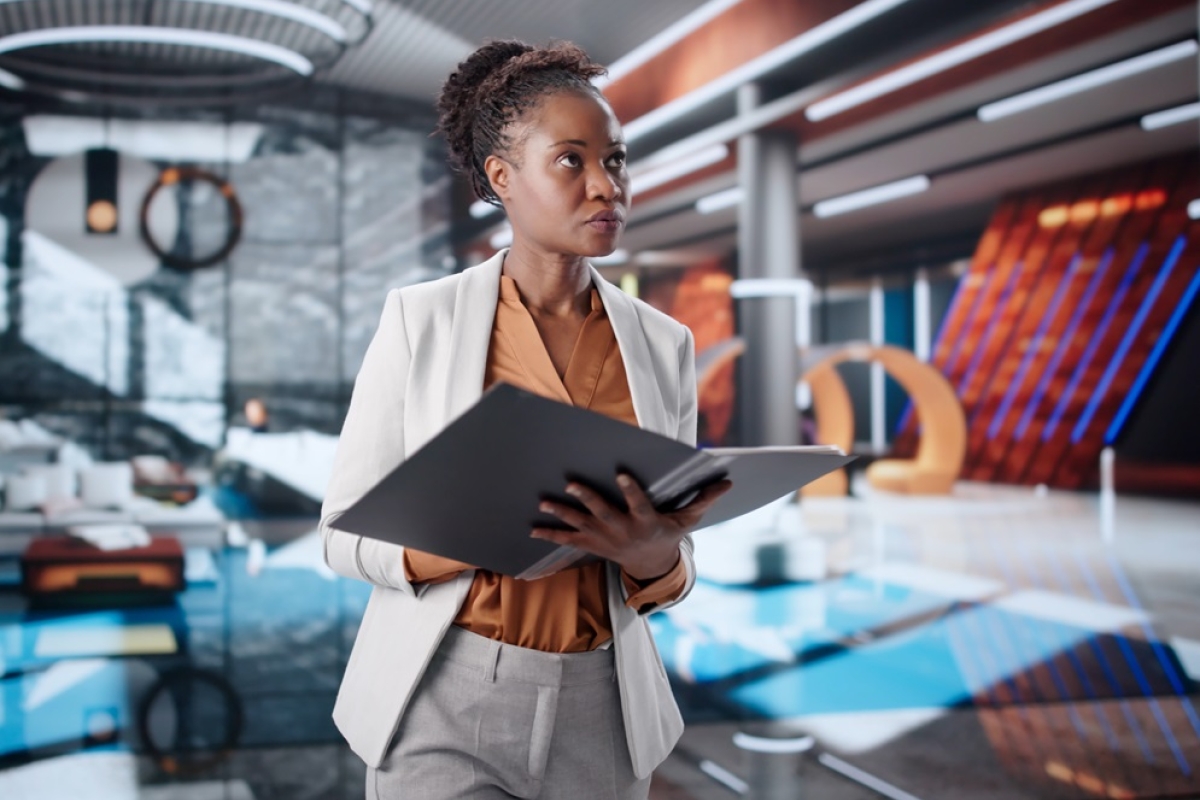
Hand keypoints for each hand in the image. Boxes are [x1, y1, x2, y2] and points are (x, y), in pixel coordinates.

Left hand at [532, 472, 732, 580]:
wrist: (651, 566)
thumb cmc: (668, 534)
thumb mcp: (687, 520)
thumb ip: (703, 499)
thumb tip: (728, 481)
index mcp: (646, 522)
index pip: (639, 504)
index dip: (630, 490)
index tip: (621, 473)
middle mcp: (623, 532)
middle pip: (603, 513)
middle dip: (587, 498)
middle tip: (570, 482)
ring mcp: (605, 540)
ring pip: (581, 525)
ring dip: (562, 513)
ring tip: (544, 501)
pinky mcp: (592, 545)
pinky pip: (569, 541)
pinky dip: (550, 535)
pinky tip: (532, 529)